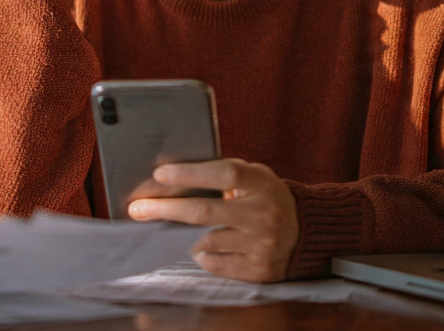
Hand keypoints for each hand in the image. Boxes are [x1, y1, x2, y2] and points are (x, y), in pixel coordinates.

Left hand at [127, 159, 298, 282]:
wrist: (305, 233)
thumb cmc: (268, 198)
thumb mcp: (256, 177)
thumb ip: (225, 173)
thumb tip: (176, 176)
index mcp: (262, 184)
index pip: (224, 174)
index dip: (190, 173)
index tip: (160, 174)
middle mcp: (263, 214)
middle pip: (204, 212)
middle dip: (165, 209)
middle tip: (138, 208)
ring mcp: (262, 245)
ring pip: (205, 241)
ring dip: (182, 235)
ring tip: (172, 228)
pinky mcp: (258, 270)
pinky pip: (215, 263)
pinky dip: (202, 254)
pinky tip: (202, 246)